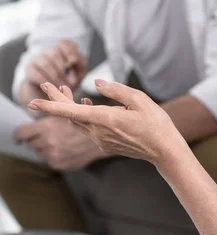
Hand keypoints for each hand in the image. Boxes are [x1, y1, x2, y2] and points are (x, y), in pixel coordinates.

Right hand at [19, 40, 86, 105]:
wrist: (51, 96)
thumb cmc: (67, 81)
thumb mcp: (79, 73)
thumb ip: (79, 64)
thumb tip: (72, 60)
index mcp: (61, 50)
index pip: (64, 43)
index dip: (69, 50)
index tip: (74, 61)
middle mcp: (48, 52)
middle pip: (54, 53)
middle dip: (64, 68)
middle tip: (71, 82)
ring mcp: (37, 60)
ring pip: (45, 64)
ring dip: (56, 77)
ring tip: (62, 86)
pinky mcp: (29, 71)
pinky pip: (37, 74)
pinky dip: (47, 81)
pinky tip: (52, 87)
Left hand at [27, 80, 186, 167]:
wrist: (164, 150)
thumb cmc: (156, 123)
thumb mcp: (139, 99)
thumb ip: (115, 90)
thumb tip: (95, 84)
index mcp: (105, 119)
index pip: (70, 111)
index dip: (50, 105)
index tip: (33, 100)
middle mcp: (98, 132)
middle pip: (70, 116)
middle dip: (57, 100)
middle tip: (48, 85)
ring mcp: (101, 141)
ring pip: (78, 122)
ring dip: (70, 107)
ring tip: (66, 90)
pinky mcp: (106, 145)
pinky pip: (88, 129)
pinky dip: (83, 115)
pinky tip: (87, 105)